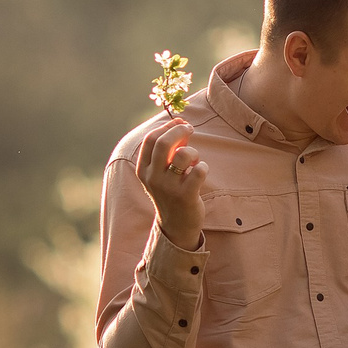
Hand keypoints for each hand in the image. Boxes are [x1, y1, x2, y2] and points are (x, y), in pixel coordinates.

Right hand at [136, 116, 208, 246]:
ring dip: (193, 152)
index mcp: (144, 170)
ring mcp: (169, 187)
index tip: (179, 122)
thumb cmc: (171, 191)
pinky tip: (200, 173)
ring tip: (194, 161)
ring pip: (183, 154)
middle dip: (180, 130)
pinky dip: (203, 167)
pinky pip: (199, 170)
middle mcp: (153, 178)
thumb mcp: (161, 172)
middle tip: (190, 129)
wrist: (176, 225)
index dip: (167, 126)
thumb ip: (168, 150)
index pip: (150, 139)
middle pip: (164, 142)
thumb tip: (181, 125)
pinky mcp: (186, 196)